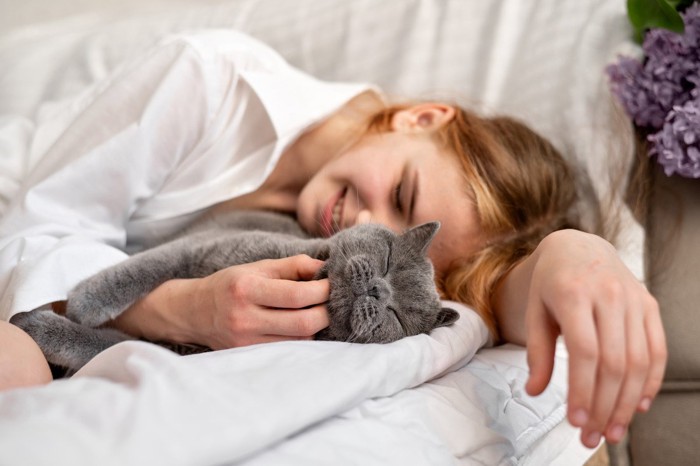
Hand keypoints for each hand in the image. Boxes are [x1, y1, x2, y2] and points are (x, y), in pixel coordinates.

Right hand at [192, 255, 329, 348]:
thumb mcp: (259, 267)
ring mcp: (247, 341)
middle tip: (332, 301)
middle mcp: (245, 318)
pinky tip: (302, 325)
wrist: (195, 312)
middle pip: (303, 323)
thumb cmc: (232, 284)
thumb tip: (326, 268)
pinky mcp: (249, 354)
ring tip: (318, 311)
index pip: (297, 295)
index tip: (332, 283)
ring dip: (316, 325)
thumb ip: (294, 265)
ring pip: (300, 339)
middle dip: (326, 312)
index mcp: (247, 289)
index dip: (323, 290)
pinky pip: (288, 348)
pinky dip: (302, 336)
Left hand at [523, 230, 666, 448]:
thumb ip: (536, 351)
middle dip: (605, 406)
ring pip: (639, 361)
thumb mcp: (534, 310)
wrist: (579, 247)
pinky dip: (651, 382)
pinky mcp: (649, 305)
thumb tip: (534, 391)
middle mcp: (608, 295)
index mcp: (573, 293)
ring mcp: (633, 299)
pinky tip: (637, 406)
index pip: (584, 351)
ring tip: (614, 431)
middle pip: (614, 362)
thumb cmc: (551, 283)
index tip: (576, 422)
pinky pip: (657, 350)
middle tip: (594, 437)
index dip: (583, 390)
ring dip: (628, 402)